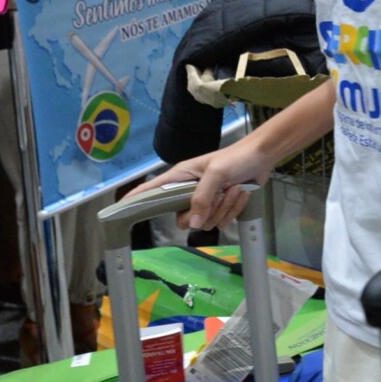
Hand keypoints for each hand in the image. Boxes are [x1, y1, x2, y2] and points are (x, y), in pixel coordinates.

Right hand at [123, 142, 275, 231]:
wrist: (261, 158)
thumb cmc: (236, 158)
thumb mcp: (216, 174)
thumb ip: (202, 198)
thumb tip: (192, 223)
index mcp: (180, 176)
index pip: (151, 190)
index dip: (135, 200)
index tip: (119, 209)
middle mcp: (189, 191)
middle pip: (183, 219)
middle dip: (205, 212)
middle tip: (219, 195)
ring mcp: (205, 201)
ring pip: (206, 222)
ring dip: (224, 208)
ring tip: (234, 188)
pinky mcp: (219, 207)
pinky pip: (221, 222)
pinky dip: (233, 210)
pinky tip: (240, 193)